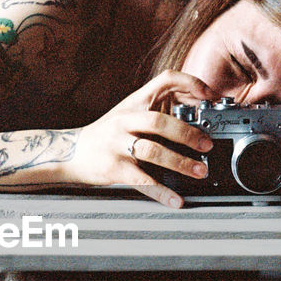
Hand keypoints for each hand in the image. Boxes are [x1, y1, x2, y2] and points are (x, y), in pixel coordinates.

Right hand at [65, 70, 214, 206]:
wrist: (70, 152)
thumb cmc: (106, 134)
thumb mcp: (129, 113)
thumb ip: (157, 109)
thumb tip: (195, 113)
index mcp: (134, 102)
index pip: (165, 80)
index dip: (190, 83)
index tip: (209, 96)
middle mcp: (126, 120)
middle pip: (160, 121)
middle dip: (188, 133)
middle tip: (207, 144)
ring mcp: (118, 144)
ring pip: (153, 151)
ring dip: (181, 163)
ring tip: (199, 171)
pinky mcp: (114, 168)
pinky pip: (142, 181)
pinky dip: (162, 192)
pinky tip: (176, 200)